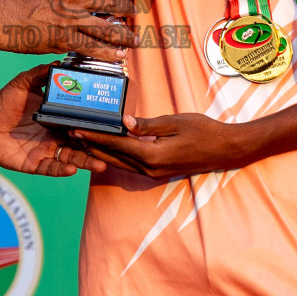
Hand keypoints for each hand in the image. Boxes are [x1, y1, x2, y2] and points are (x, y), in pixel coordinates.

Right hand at [0, 0, 137, 60]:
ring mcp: (71, 18)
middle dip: (128, 9)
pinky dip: (110, 52)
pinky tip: (120, 55)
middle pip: (112, 2)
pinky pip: (95, 47)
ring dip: (125, 35)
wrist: (3, 15)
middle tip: (134, 13)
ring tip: (134, 39)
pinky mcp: (66, 39)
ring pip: (108, 27)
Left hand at [0, 65, 107, 176]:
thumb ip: (39, 74)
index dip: (95, 123)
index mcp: (59, 116)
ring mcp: (47, 150)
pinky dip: (61, 170)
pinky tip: (71, 169)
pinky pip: (51, 169)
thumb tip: (58, 63)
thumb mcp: (23, 84)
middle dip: (97, 146)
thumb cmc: (5, 102)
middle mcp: (57, 135)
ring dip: (85, 162)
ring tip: (99, 164)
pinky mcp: (34, 164)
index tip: (111, 122)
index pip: (82, 121)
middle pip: (82, 142)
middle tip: (112, 146)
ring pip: (71, 158)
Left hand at [71, 112, 257, 179]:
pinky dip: (114, 155)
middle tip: (70, 133)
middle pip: (112, 157)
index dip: (95, 136)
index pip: (116, 144)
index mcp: (153, 156)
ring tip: (82, 139)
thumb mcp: (175, 122)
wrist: (226, 150)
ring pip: (119, 163)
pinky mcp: (157, 172)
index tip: (77, 129)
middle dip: (90, 146)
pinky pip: (129, 164)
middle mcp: (150, 169)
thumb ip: (148, 125)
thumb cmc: (204, 131)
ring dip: (100, 152)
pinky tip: (106, 146)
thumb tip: (124, 122)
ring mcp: (153, 173)